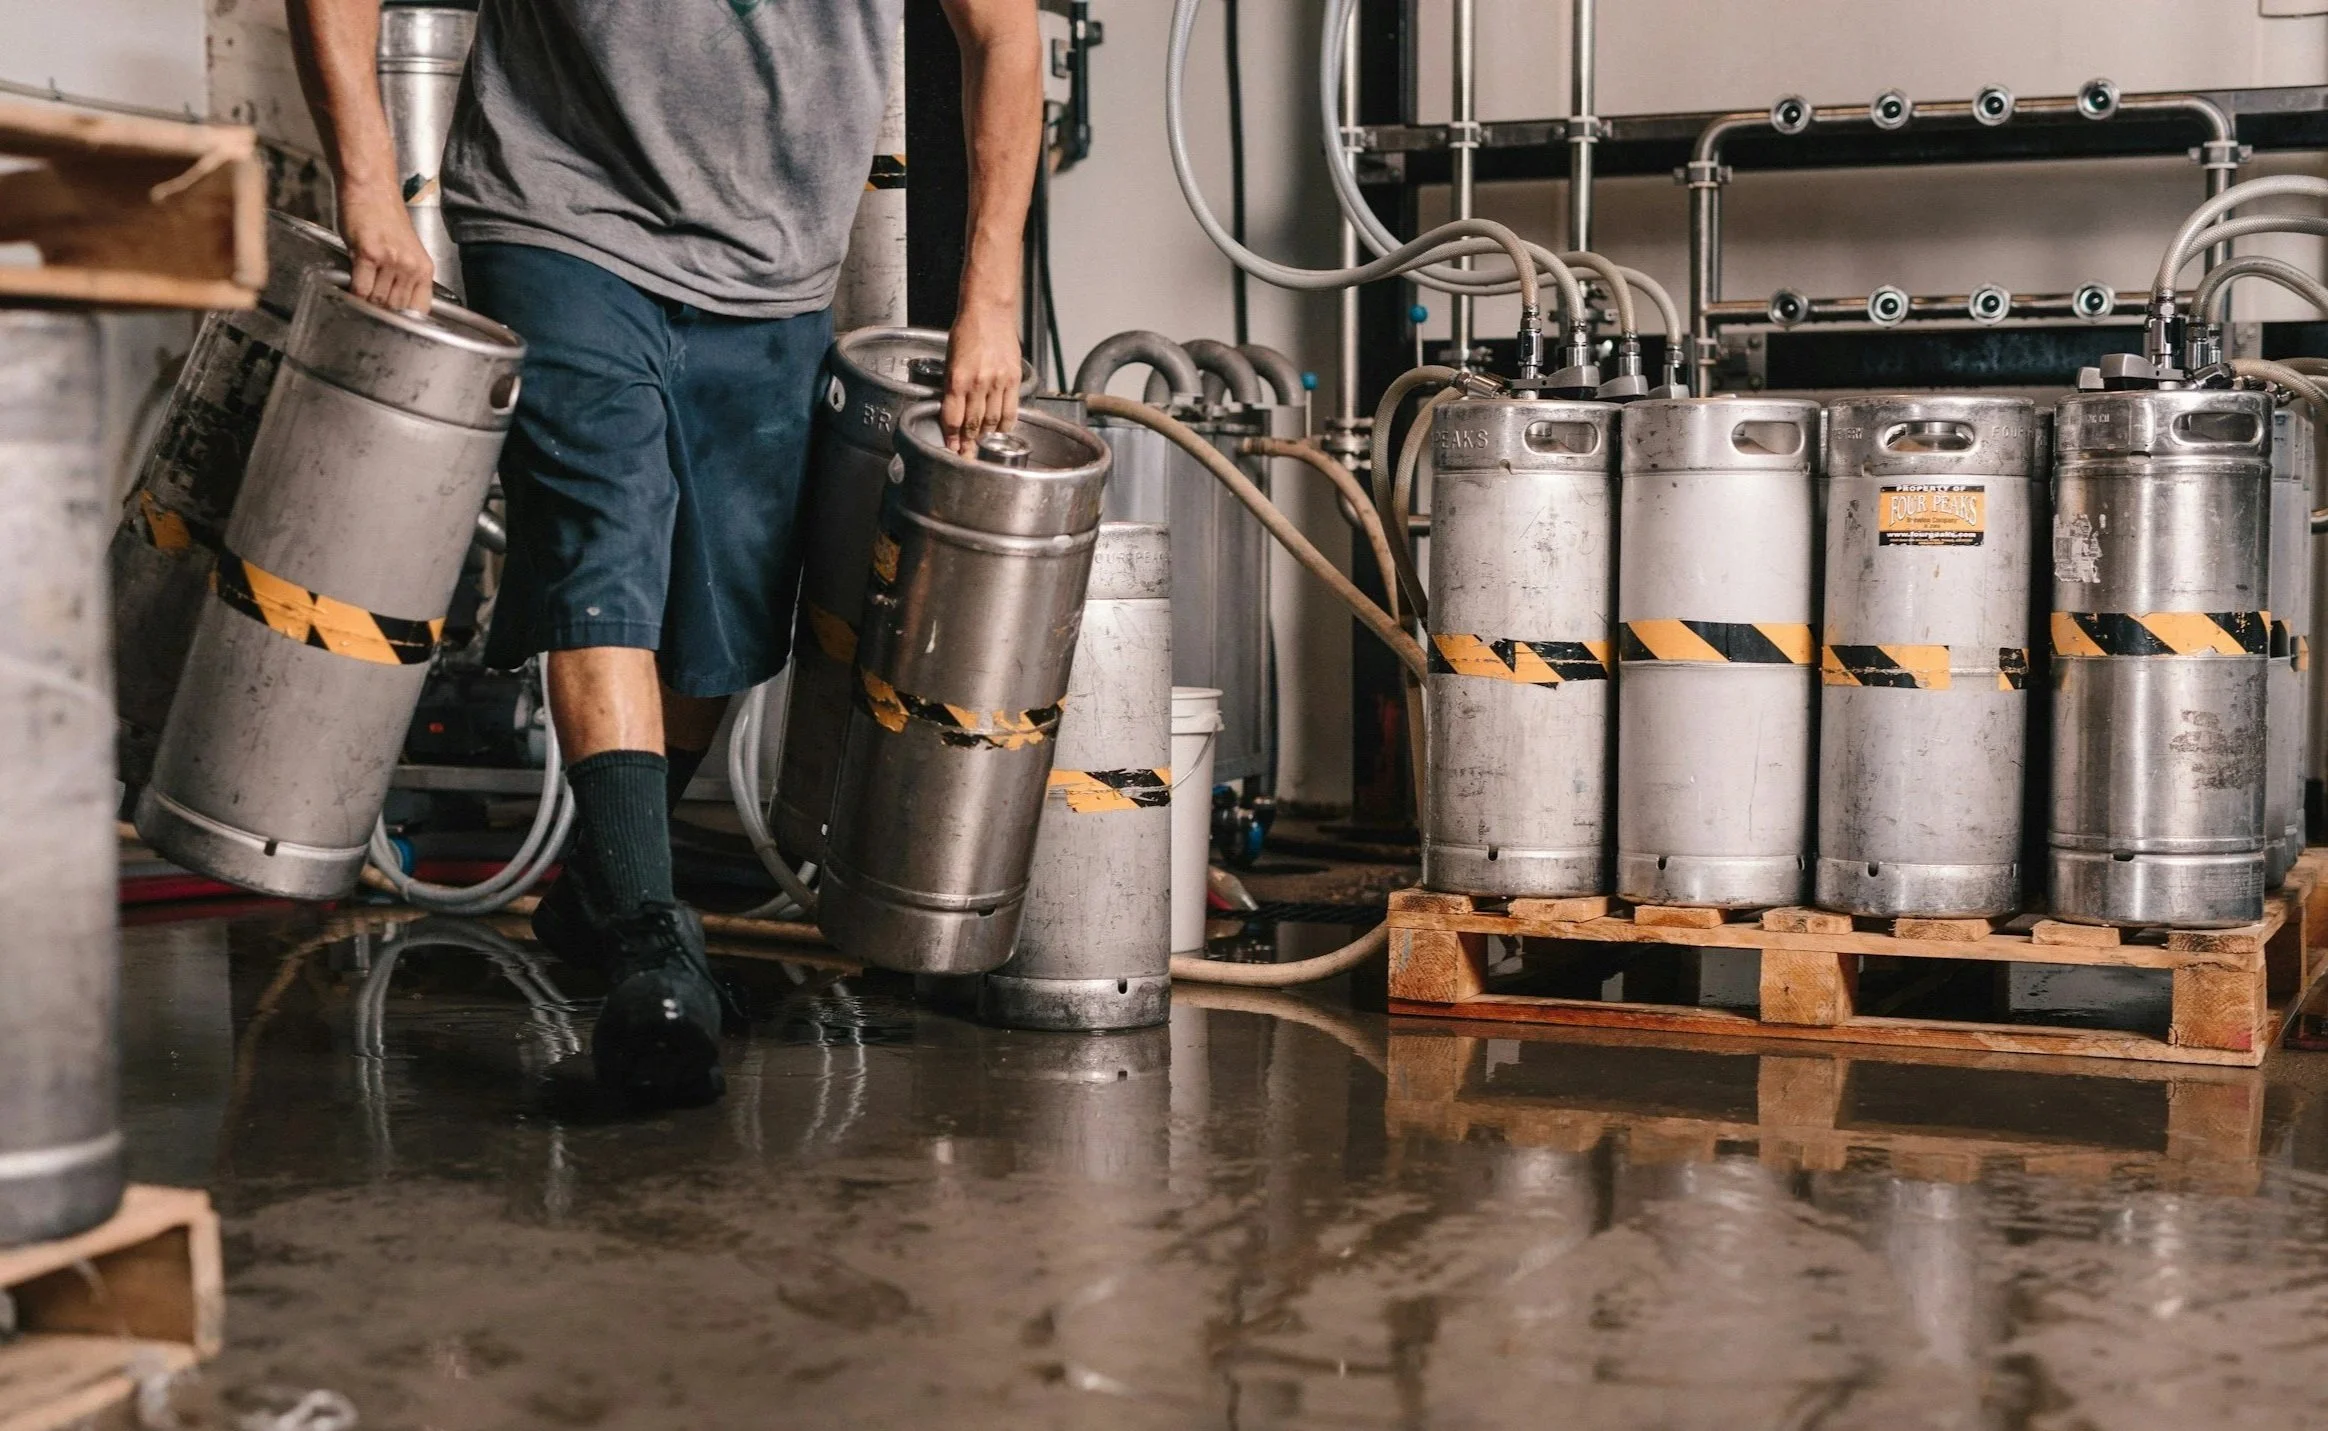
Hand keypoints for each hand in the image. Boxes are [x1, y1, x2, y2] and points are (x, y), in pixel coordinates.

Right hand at [338, 179, 433, 313]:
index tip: (392, 327)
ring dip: (365, 304)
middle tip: (367, 313)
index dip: (404, 322)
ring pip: (378, 300)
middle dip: (381, 314)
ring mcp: (392, 261)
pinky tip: (348, 289)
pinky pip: (361, 287)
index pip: (419, 310)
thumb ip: (403, 279)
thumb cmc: (384, 218)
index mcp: (424, 269)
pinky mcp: (369, 254)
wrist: (371, 189)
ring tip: (356, 300)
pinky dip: (353, 293)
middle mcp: (411, 267)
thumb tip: (392, 308)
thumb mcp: (404, 252)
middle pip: (396, 309)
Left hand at [942, 302, 1020, 453]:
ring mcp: (998, 381)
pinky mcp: (1013, 378)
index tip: (953, 449)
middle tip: (968, 455)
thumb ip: (953, 387)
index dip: (952, 438)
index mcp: (957, 378)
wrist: (989, 311)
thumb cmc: (968, 330)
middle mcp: (978, 383)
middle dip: (969, 443)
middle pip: (973, 423)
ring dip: (987, 437)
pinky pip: (1011, 410)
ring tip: (983, 446)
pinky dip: (1005, 424)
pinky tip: (1001, 430)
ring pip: (992, 420)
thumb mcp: (950, 359)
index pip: (953, 418)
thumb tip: (955, 412)